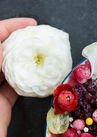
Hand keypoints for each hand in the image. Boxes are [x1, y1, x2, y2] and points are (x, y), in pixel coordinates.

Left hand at [0, 17, 36, 136]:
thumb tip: (2, 51)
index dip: (9, 27)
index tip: (31, 25)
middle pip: (2, 52)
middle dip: (21, 42)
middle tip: (42, 39)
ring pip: (9, 67)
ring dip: (27, 60)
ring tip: (45, 54)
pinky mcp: (0, 105)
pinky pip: (15, 87)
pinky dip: (28, 80)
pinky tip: (39, 76)